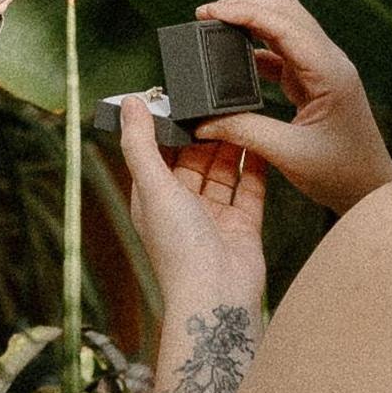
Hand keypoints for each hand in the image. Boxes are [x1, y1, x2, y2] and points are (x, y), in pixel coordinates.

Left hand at [119, 94, 268, 317]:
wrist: (217, 296)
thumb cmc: (178, 251)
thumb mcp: (153, 187)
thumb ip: (140, 143)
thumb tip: (129, 103)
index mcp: (153, 198)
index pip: (158, 152)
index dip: (168, 125)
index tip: (180, 95)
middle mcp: (182, 205)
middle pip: (194, 158)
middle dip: (205, 132)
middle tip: (218, 100)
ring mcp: (214, 215)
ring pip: (223, 170)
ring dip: (231, 145)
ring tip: (242, 113)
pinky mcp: (243, 223)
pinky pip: (251, 187)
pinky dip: (256, 166)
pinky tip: (262, 141)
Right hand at [184, 0, 391, 214]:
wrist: (371, 190)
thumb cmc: (340, 173)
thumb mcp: (288, 154)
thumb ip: (244, 132)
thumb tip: (202, 121)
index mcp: (330, 72)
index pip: (285, 24)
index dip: (245, 11)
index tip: (209, 12)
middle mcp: (329, 61)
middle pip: (286, 12)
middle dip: (245, 5)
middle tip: (205, 13)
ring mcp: (323, 67)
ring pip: (284, 25)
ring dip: (250, 20)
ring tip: (214, 25)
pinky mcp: (314, 79)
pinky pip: (282, 50)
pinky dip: (255, 46)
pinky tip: (231, 54)